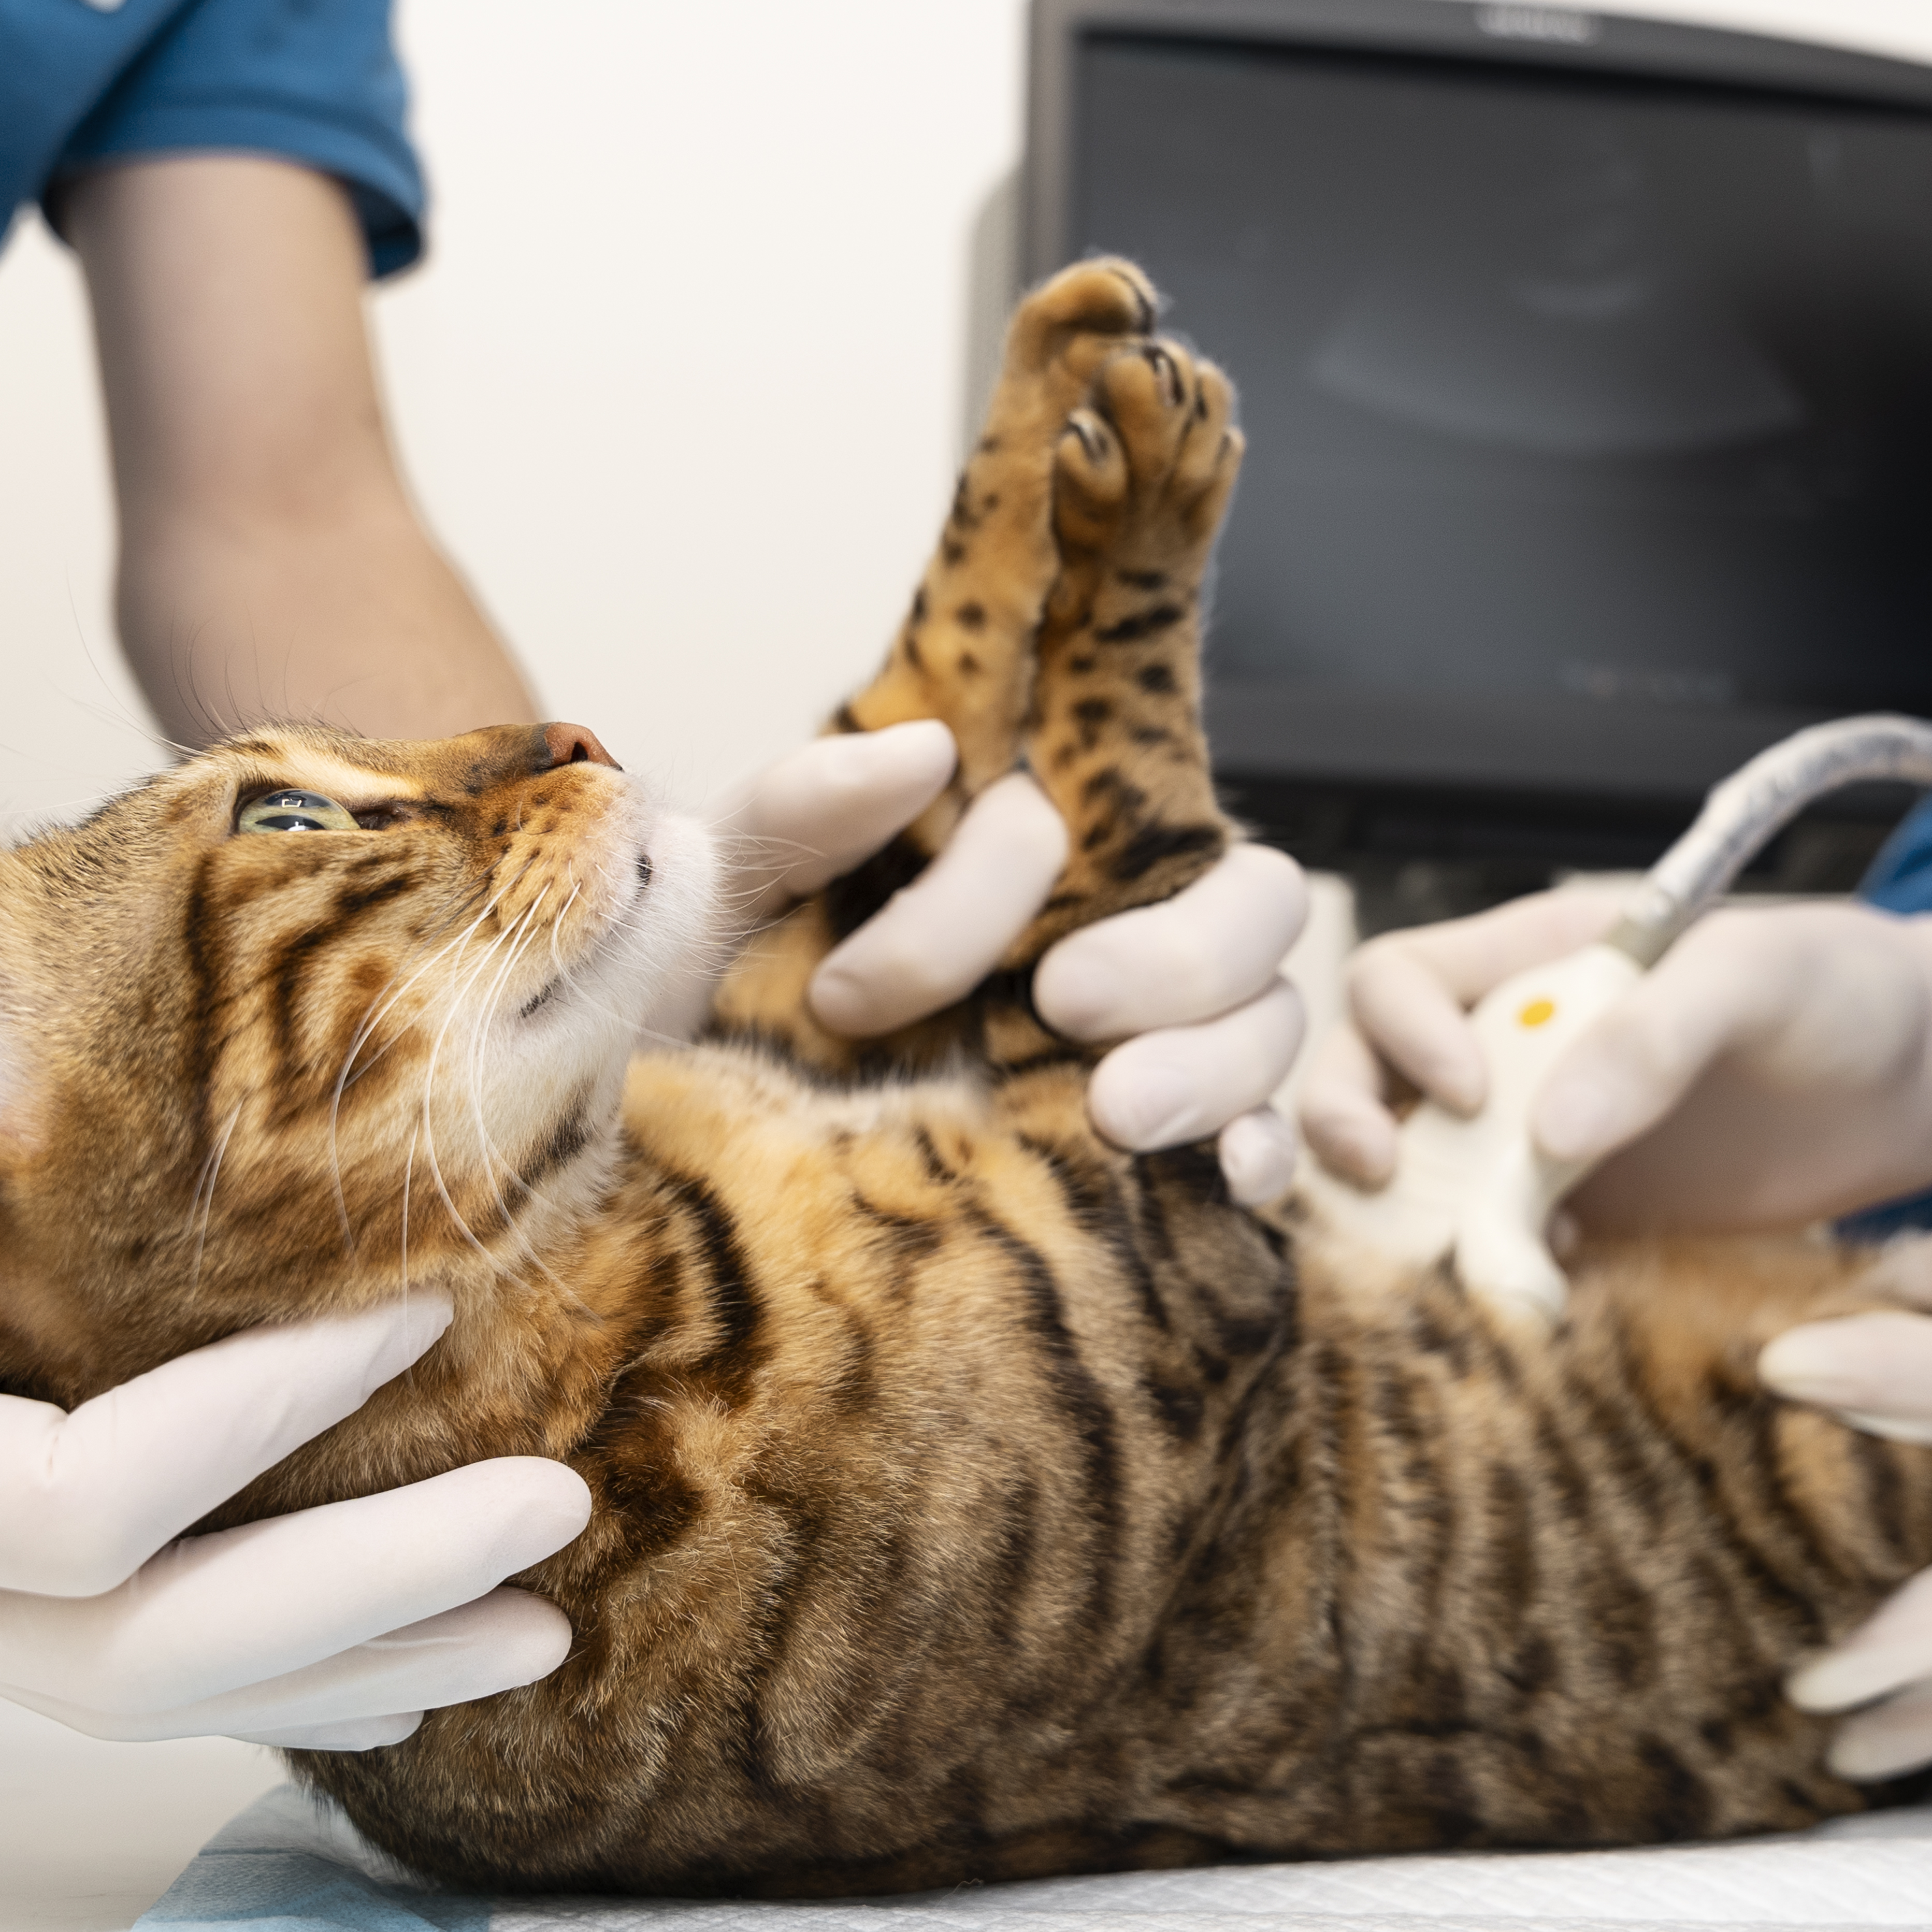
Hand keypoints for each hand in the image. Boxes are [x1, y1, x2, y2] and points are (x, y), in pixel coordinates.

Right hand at [0, 716, 588, 1749]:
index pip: (63, 1510)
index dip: (250, 1430)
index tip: (414, 1321)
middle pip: (130, 1651)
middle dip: (356, 1603)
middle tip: (551, 1531)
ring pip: (149, 1679)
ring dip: (351, 1658)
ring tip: (531, 1621)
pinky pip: (134, 1638)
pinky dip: (284, 1649)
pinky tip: (409, 1638)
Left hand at [719, 720, 1311, 1203]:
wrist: (661, 1182)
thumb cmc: (698, 1023)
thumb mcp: (708, 906)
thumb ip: (797, 810)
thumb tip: (925, 750)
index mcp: (1007, 849)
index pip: (1072, 820)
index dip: (983, 883)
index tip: (851, 991)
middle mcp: (1106, 930)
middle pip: (1246, 898)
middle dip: (1178, 951)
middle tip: (1065, 1006)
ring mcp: (1152, 1041)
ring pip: (1269, 1014)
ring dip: (1220, 1060)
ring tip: (1120, 1117)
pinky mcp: (1166, 1146)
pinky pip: (1270, 1134)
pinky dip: (1263, 1149)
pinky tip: (1221, 1176)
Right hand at [1300, 887, 1931, 1233]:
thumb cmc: (1855, 990)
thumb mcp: (1759, 978)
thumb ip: (1652, 1035)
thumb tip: (1544, 1130)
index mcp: (1539, 961)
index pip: (1400, 979)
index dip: (1400, 1035)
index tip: (1471, 1092)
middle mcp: (1521, 1051)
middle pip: (1372, 1080)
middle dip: (1348, 1127)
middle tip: (1387, 1182)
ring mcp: (1551, 1145)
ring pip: (1422, 1179)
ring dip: (1409, 1220)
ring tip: (1460, 1259)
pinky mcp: (1597, 1226)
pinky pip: (1505, 1256)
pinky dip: (1496, 1279)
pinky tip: (1542, 1296)